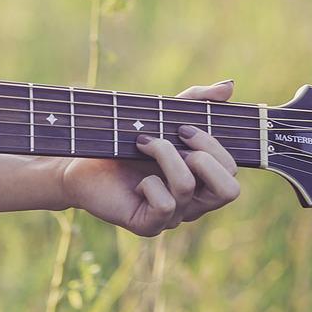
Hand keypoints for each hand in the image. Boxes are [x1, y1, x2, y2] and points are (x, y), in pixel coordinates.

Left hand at [57, 80, 241, 236]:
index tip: (184, 127)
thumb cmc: (124, 139)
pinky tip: (134, 181)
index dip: (214, 147)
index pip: (232, 172)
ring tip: (142, 143)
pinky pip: (165, 205)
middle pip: (230, 191)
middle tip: (175, 137)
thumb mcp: (161, 115)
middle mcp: (193, 202)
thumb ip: (196, 102)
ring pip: (188, 187)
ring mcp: (174, 216)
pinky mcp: (150, 225)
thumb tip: (229, 86)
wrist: (80, 161)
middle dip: (203, 155)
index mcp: (202, 180)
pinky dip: (149, 183)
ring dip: (164, 154)